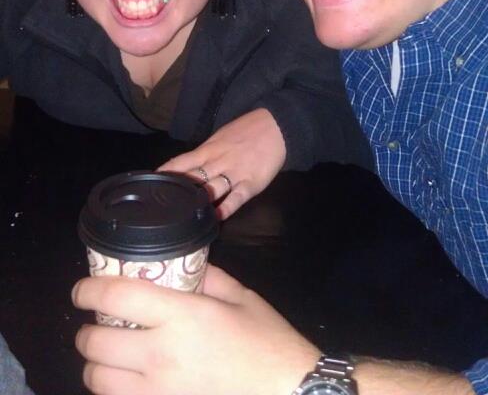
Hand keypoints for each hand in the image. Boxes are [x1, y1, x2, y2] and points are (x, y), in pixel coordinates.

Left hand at [73, 265, 318, 394]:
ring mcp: (159, 392)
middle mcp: (161, 354)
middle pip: (96, 342)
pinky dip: (113, 391)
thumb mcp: (241, 297)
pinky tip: (126, 382)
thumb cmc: (267, 342)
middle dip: (88, 331)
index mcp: (182, 316)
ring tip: (108, 356)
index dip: (88, 290)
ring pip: (99, 380)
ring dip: (96, 365)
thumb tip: (183, 265)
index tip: (82, 290)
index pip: (116, 297)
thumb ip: (207, 276)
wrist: (289, 393)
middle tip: (96, 325)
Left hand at [159, 108, 286, 218]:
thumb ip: (207, 152)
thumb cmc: (247, 130)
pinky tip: (216, 217)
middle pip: (193, 178)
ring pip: (211, 188)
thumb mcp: (221, 137)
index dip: (166, 173)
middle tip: (162, 205)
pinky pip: (236, 197)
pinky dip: (226, 207)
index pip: (183, 161)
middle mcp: (218, 161)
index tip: (150, 183)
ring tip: (182, 215)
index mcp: (209, 149)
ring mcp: (234, 172)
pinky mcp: (251, 182)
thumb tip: (190, 165)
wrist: (277, 125)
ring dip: (198, 201)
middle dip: (178, 191)